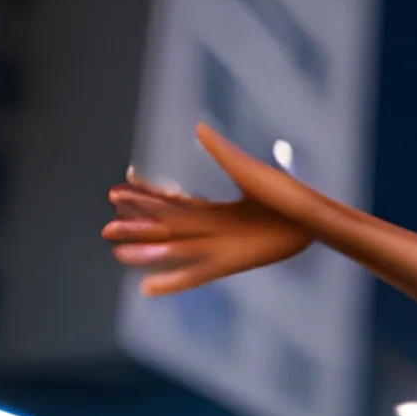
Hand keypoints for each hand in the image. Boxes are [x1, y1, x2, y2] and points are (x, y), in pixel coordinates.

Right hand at [102, 127, 309, 291]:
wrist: (313, 221)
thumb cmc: (286, 196)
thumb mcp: (249, 172)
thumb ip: (222, 153)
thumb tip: (199, 128)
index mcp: (215, 209)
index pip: (172, 202)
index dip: (146, 196)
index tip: (118, 188)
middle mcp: (212, 229)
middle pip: (166, 227)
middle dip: (136, 226)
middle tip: (104, 227)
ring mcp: (221, 246)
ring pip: (174, 248)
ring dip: (146, 251)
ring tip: (117, 253)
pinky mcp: (232, 262)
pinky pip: (197, 274)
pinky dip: (173, 281)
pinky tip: (148, 287)